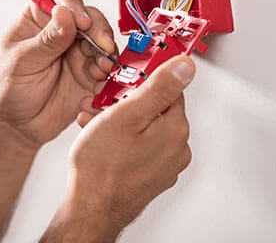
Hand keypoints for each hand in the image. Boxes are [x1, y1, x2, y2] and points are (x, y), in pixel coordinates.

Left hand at [0, 0, 117, 147]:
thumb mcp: (22, 62)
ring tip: (99, 69)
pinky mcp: (91, 72)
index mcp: (38, 17)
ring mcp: (78, 50)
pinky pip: (109, 66)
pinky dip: (109, 72)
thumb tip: (65, 13)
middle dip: (98, 29)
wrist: (17, 127)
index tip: (79, 20)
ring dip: (106, 51)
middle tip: (100, 47)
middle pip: (89, 14)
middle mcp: (62, 29)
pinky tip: (98, 82)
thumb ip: (46, 40)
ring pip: (103, 39)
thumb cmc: (7, 90)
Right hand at [58, 56, 194, 234]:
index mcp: (175, 129)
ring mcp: (164, 165)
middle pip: (155, 108)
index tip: (124, 80)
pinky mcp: (150, 176)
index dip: (142, 80)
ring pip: (144, 128)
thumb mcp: (126, 114)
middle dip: (126, 102)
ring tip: (95, 124)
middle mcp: (177, 148)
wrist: (90, 209)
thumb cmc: (102, 167)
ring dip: (120, 121)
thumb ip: (159, 87)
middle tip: (103, 104)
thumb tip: (186, 66)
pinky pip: (139, 147)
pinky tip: (101, 141)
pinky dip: (122, 140)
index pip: (169, 88)